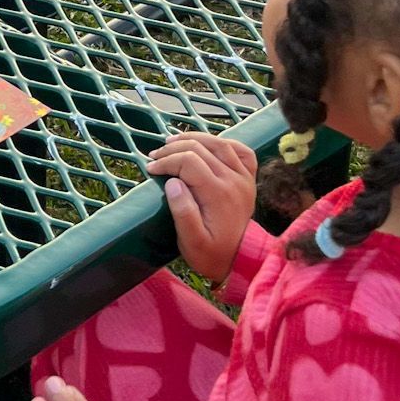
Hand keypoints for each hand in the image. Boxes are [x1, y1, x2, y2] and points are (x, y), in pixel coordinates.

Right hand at [146, 129, 257, 285]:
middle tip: (155, 157)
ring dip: (193, 139)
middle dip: (173, 149)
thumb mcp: (191, 242)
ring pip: (219, 143)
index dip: (166, 161)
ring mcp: (244, 178)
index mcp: (218, 194)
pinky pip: (242, 151)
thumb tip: (172, 183)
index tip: (150, 169)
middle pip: (200, 149)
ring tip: (172, 143)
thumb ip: (183, 213)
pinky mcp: (249, 179)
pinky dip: (224, 142)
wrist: (239, 261)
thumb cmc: (211, 254)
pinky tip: (208, 145)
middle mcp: (234, 181)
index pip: (188, 161)